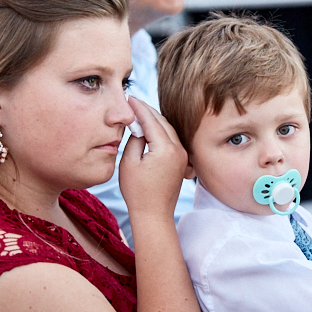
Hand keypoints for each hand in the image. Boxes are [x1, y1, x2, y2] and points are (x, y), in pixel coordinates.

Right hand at [119, 98, 187, 219]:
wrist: (154, 215)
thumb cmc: (138, 192)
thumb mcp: (129, 162)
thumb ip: (134, 139)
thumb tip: (138, 126)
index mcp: (166, 149)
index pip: (151, 119)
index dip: (139, 107)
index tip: (129, 97)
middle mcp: (178, 149)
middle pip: (162, 121)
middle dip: (147, 110)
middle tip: (132, 102)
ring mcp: (182, 155)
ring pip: (168, 129)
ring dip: (154, 120)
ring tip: (138, 113)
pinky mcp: (181, 161)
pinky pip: (171, 139)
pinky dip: (160, 131)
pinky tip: (148, 129)